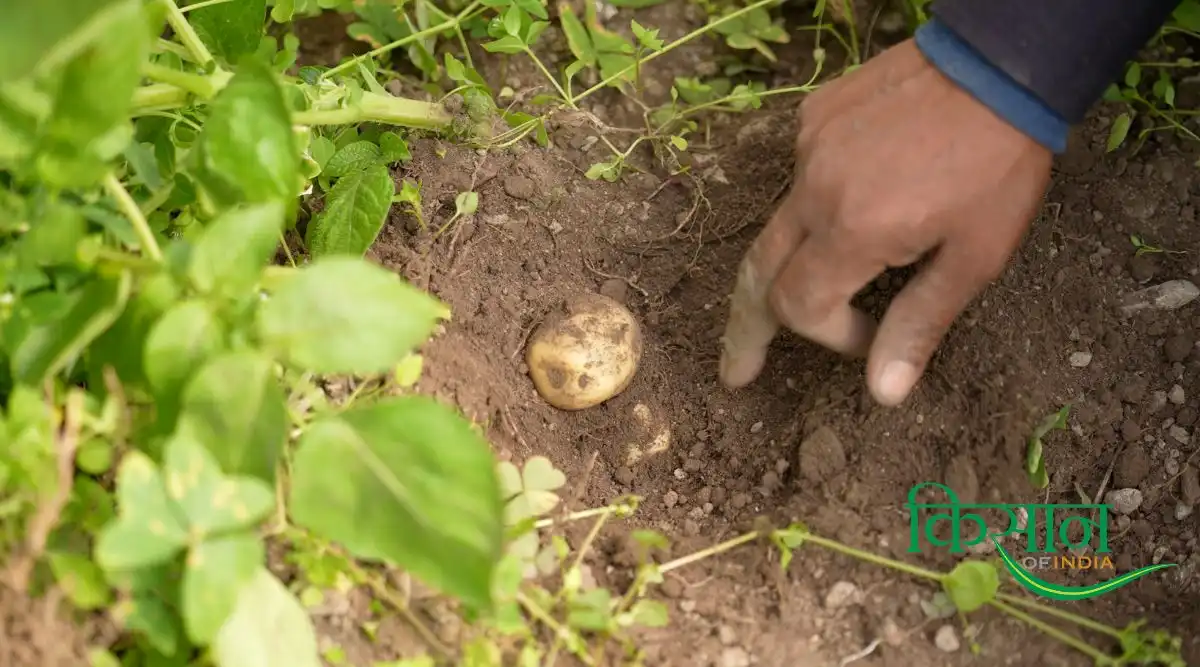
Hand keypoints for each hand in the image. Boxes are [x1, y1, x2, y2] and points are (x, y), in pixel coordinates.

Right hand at [718, 39, 1052, 405]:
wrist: (999, 61)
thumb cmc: (998, 164)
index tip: (867, 339)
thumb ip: (919, 323)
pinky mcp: (812, 117)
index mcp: (854, 229)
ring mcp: (806, 148)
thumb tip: (883, 394)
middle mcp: (814, 189)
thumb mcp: (975, 256)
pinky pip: (798, 178)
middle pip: (758, 274)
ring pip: (780, 225)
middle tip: (737, 370)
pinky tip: (851, 201)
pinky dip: (813, 206)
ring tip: (797, 290)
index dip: (827, 336)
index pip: (799, 306)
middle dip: (745, 330)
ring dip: (789, 265)